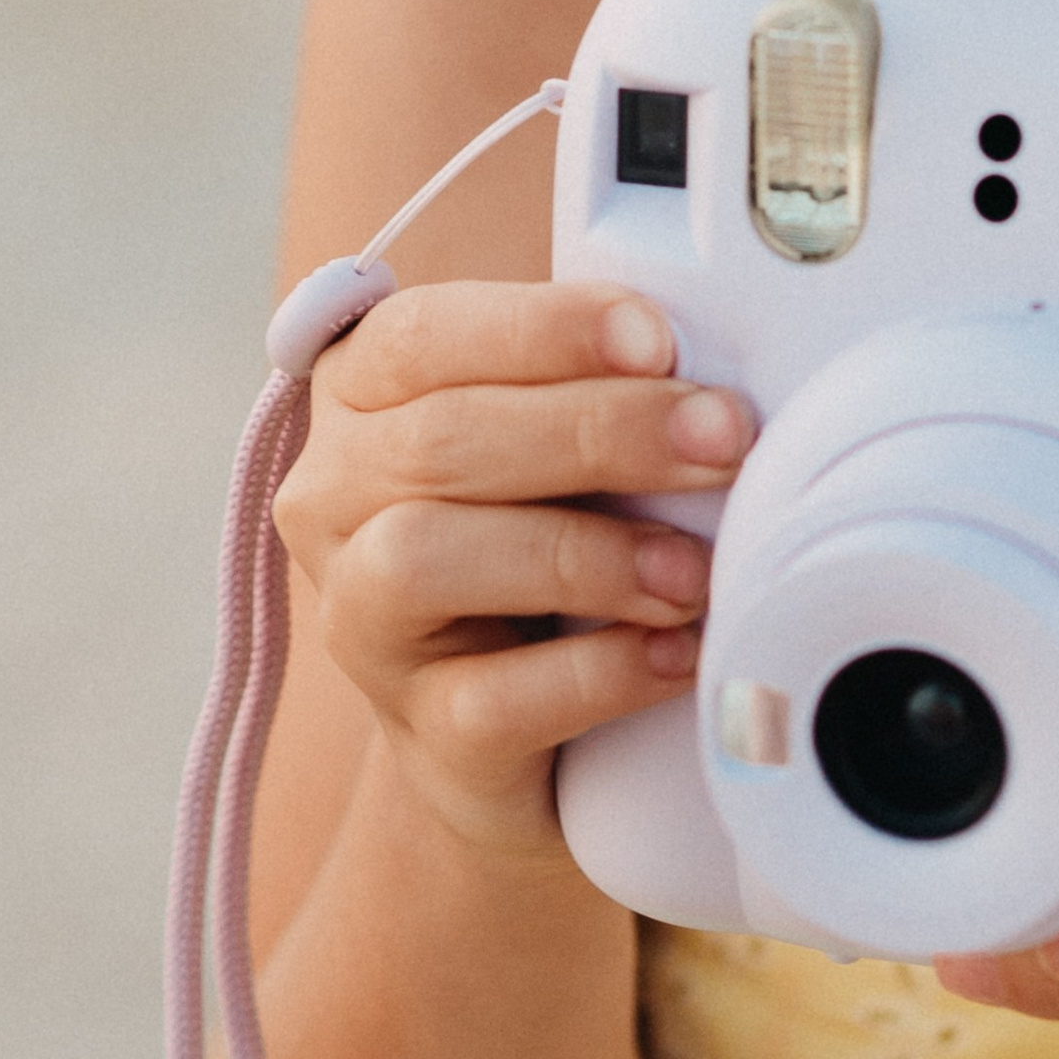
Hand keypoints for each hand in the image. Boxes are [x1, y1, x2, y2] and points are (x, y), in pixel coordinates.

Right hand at [272, 281, 752, 855]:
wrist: (522, 725)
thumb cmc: (553, 533)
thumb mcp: (563, 440)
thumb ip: (602, 387)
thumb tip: (708, 381)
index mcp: (363, 393)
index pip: (422, 335)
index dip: (541, 329)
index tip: (656, 338)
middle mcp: (334, 498)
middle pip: (442, 441)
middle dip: (600, 430)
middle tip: (723, 437)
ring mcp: (360, 619)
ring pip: (423, 559)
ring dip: (582, 554)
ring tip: (691, 568)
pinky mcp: (418, 729)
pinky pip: (489, 700)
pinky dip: (599, 671)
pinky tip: (677, 652)